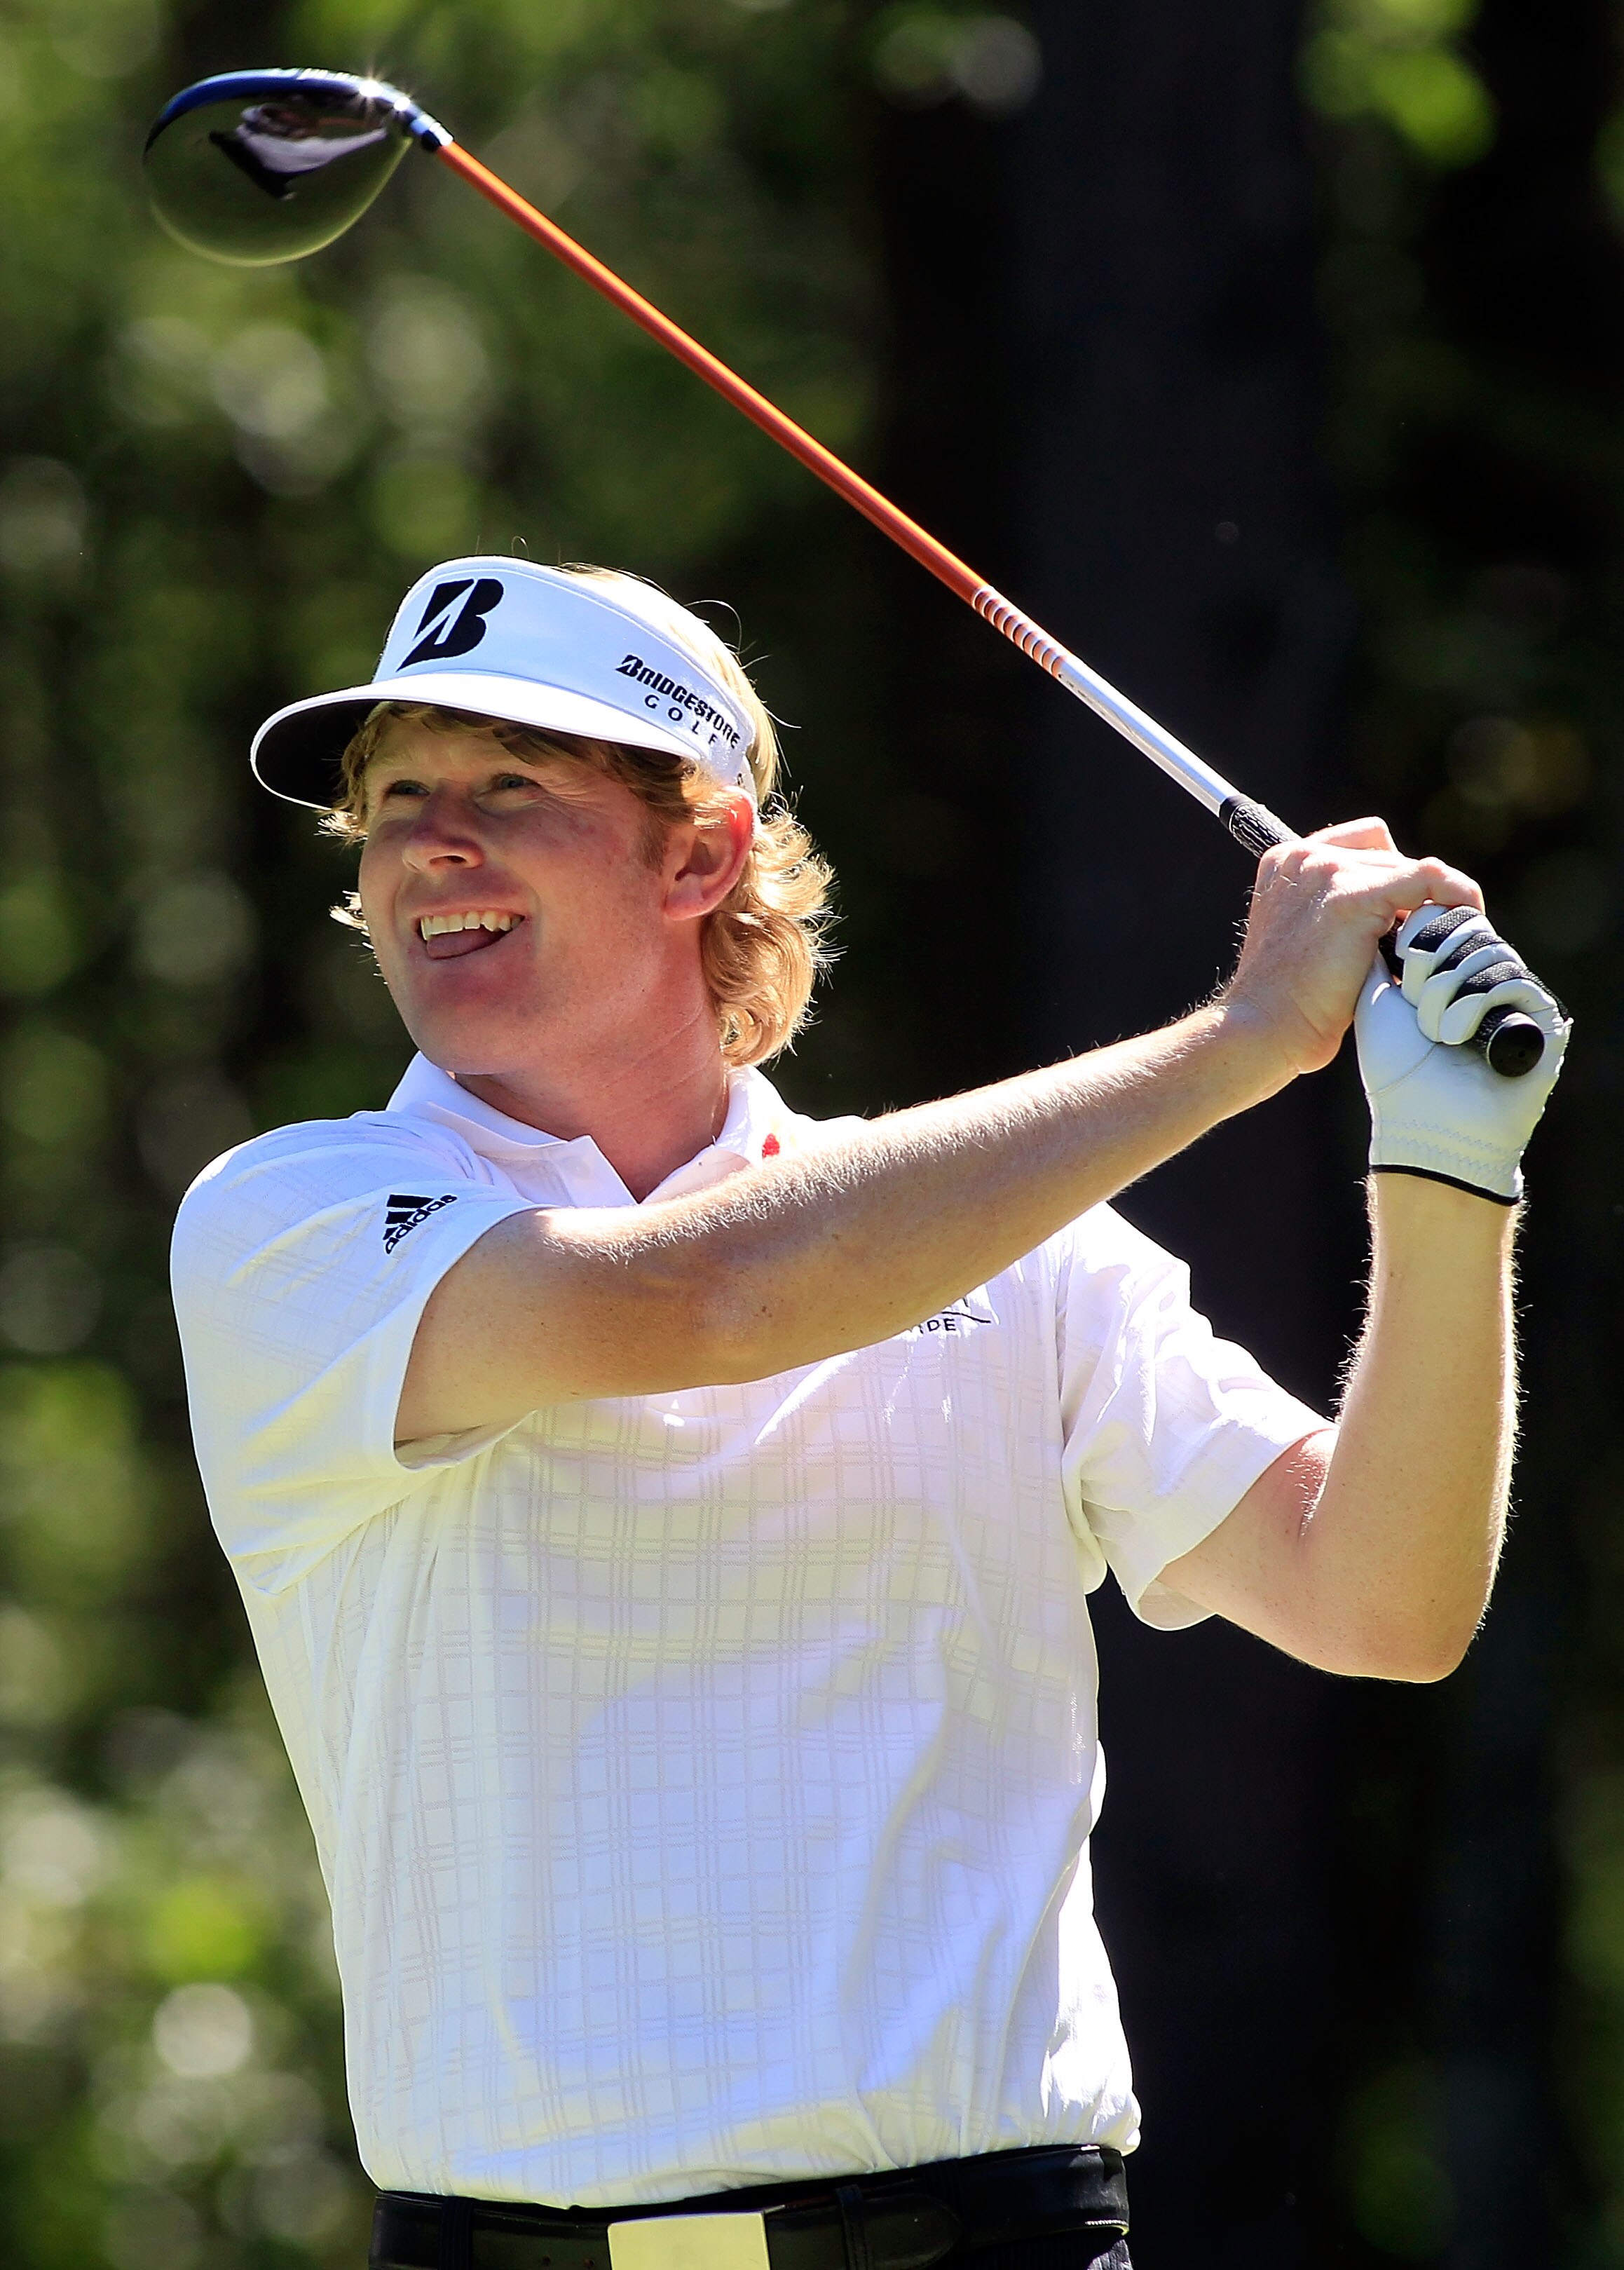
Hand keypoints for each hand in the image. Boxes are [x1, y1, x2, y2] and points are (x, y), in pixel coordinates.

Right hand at [1223, 820, 1484, 1077]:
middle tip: (1421, 945)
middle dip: (1412, 899)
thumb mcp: (1308, 940)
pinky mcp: (1353, 895)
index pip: (1365, 844)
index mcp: (1287, 862)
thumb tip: (1409, 912)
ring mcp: (1328, 872)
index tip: (1405, 920)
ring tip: (1426, 950)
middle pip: (1392, 857)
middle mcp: (1304, 857)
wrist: (1265, 1030)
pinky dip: (1457, 896)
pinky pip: (1430, 878)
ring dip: (1431, 907)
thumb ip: (1341, 913)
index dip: (1393, 879)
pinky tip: (1465, 921)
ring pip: (1412, 869)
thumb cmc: (1289, 1004)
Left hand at [1357, 904, 1569, 1201]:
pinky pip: (1513, 978)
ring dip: (1449, 991)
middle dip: (1433, 961)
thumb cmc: (1394, 1068)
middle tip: (1414, 1000)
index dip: (1423, 931)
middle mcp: (1484, 980)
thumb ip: (1380, 950)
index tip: (1400, 967)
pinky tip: (1456, 1036)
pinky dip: (1475, 1003)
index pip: (1449, 917)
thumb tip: (1388, 910)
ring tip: (1435, 1031)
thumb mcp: (1375, 997)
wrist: (1420, 1121)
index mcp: (1449, 972)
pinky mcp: (1538, 1018)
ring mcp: (1513, 998)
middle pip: (1471, 926)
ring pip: (1490, 949)